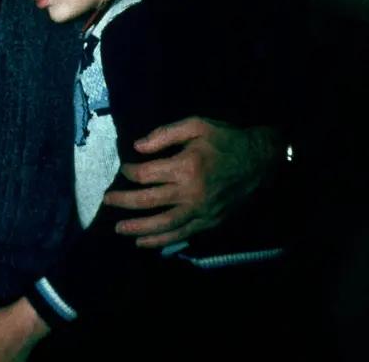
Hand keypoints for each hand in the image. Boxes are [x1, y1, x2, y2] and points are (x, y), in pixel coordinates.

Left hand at [103, 117, 281, 247]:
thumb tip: (137, 147)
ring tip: (119, 229)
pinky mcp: (209, 222)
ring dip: (138, 228)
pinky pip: (182, 234)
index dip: (130, 172)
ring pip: (163, 224)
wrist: (261, 161)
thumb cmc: (226, 140)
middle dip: (124, 202)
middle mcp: (190, 193)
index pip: (146, 174)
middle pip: (148, 201)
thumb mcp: (197, 125)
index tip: (124, 169)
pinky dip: (162, 240)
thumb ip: (164, 134)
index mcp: (185, 167)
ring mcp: (200, 211)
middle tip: (106, 201)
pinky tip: (145, 242)